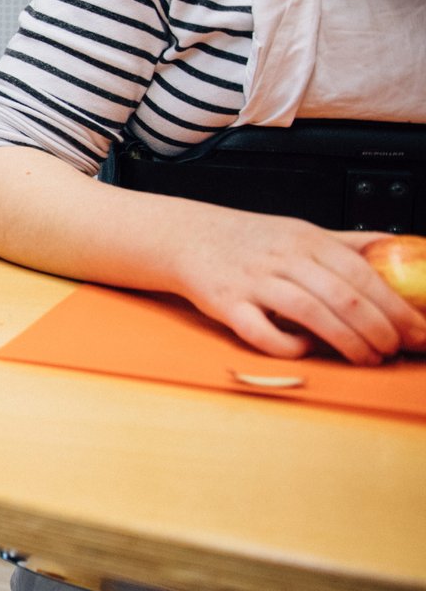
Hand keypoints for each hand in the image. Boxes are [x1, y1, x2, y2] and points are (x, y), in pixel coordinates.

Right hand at [171, 214, 425, 364]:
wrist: (187, 237)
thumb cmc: (249, 240)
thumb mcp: (300, 231)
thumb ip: (348, 243)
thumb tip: (401, 249)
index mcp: (306, 239)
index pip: (364, 273)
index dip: (396, 306)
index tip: (419, 331)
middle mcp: (282, 257)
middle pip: (343, 296)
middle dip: (379, 330)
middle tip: (396, 351)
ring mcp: (253, 280)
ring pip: (309, 313)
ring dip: (346, 341)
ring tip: (366, 358)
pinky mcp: (225, 304)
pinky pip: (260, 331)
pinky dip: (287, 345)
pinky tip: (303, 349)